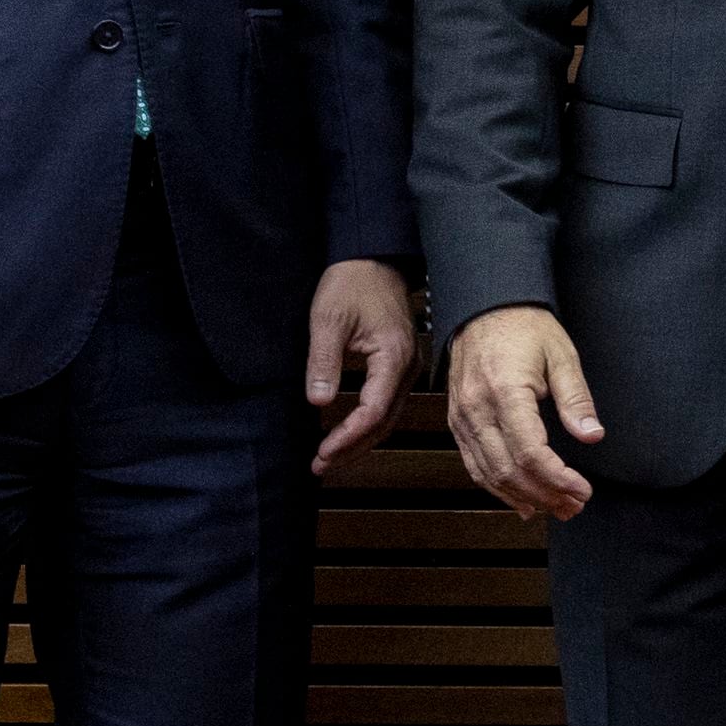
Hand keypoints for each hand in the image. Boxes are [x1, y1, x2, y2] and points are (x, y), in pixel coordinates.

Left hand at [305, 259, 416, 478]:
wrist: (373, 259)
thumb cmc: (352, 283)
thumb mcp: (328, 319)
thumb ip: (323, 361)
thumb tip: (318, 402)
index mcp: (393, 356)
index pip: (373, 411)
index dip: (347, 436)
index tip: (322, 452)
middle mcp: (407, 366)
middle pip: (384, 422)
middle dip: (353, 448)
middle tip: (321, 466)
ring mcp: (407, 366)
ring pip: (388, 417)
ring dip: (360, 440)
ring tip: (330, 457)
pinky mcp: (399, 364)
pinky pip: (387, 403)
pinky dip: (367, 424)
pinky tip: (347, 431)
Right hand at [445, 303, 601, 520]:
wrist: (484, 307)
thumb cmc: (524, 326)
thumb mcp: (561, 355)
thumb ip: (576, 398)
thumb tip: (593, 434)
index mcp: (505, 391)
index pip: (529, 452)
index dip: (557, 479)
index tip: (582, 490)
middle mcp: (477, 409)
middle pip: (509, 470)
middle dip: (544, 495)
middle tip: (574, 506)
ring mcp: (462, 418)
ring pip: (489, 474)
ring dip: (523, 497)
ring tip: (555, 508)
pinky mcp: (458, 421)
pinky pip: (474, 464)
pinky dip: (497, 487)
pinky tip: (521, 501)